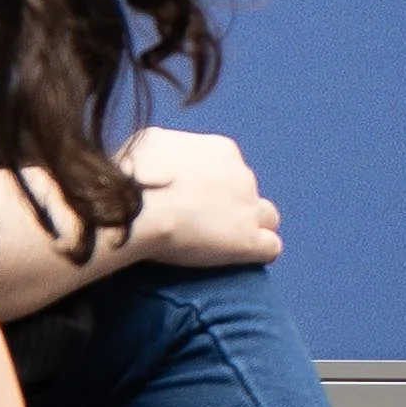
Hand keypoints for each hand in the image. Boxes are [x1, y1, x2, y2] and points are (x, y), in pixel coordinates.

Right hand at [112, 121, 283, 272]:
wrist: (141, 206)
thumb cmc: (135, 173)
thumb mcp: (148, 145)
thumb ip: (165, 151)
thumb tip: (160, 160)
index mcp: (221, 150)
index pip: (231, 169)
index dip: (215, 187)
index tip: (192, 200)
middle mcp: (243, 175)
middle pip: (248, 192)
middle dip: (230, 207)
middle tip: (201, 224)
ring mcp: (250, 208)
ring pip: (267, 218)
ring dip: (251, 229)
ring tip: (224, 246)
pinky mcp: (249, 241)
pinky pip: (271, 248)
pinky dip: (257, 254)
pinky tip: (238, 261)